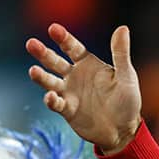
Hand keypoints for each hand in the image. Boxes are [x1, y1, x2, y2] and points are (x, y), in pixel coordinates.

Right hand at [26, 23, 141, 154]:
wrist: (124, 130)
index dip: (63, 38)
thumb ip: (120, 53)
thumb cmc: (127, 101)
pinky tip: (50, 96)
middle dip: (43, 53)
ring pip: (50, 81)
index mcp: (88, 64)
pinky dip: (52, 100)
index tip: (53, 29)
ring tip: (33, 71)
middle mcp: (75, 76)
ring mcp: (69, 93)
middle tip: (31, 44)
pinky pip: (56, 104)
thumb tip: (122, 28)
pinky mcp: (67, 110)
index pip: (72, 47)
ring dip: (41, 77)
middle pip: (55, 61)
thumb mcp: (126, 76)